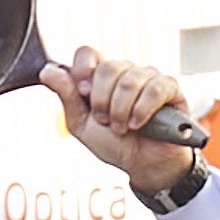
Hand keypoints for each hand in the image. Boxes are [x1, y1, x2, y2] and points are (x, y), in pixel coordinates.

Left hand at [45, 48, 202, 193]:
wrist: (144, 166)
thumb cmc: (115, 145)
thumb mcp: (82, 125)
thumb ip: (67, 97)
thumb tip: (48, 71)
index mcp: (101, 78)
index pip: (88, 53)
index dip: (83, 70)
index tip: (84, 93)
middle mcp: (125, 73)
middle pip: (109, 67)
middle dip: (103, 101)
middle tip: (106, 122)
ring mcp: (148, 78)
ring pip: (130, 79)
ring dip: (122, 110)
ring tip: (124, 128)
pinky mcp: (170, 89)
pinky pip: (154, 89)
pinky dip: (143, 109)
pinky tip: (139, 124)